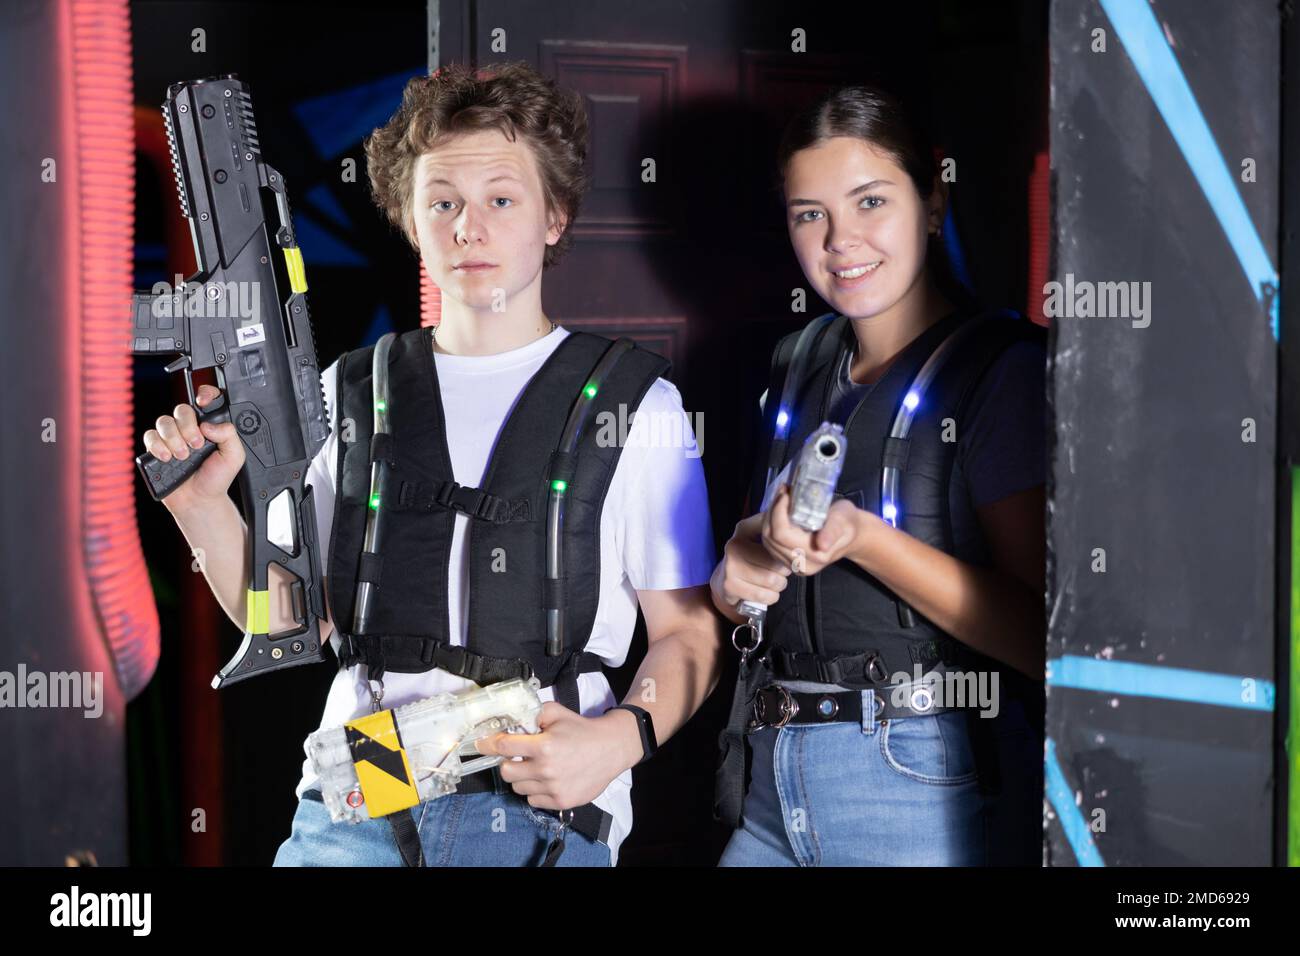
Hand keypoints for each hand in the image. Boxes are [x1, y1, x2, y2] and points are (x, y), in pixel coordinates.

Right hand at [141, 384, 244, 512]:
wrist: (200, 500)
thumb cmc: (216, 478)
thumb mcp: (234, 456)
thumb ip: (229, 435)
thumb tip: (208, 424)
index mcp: (209, 426)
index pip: (206, 400)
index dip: (204, 394)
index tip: (204, 403)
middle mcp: (189, 428)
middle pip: (181, 410)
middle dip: (188, 427)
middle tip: (196, 445)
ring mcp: (172, 438)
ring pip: (164, 421)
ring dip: (173, 438)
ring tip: (183, 456)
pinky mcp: (156, 448)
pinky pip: (149, 436)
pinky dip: (157, 445)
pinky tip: (166, 457)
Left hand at [474, 702, 640, 810]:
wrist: (611, 749)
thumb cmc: (582, 730)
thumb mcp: (557, 712)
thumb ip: (533, 713)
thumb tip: (512, 719)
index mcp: (543, 745)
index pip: (504, 747)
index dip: (490, 744)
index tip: (482, 744)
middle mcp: (545, 770)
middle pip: (506, 772)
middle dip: (508, 763)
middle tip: (518, 757)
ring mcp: (553, 788)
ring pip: (518, 788)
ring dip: (522, 778)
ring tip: (536, 768)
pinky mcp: (560, 801)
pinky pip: (533, 800)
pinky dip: (535, 790)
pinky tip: (546, 780)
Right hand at [710, 512, 791, 620]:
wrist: (725, 578)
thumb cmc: (750, 556)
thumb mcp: (759, 535)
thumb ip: (775, 525)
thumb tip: (795, 518)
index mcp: (744, 529)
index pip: (777, 538)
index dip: (789, 549)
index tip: (792, 554)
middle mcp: (734, 545)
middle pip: (777, 563)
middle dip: (785, 570)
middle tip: (780, 570)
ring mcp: (730, 566)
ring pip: (773, 581)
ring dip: (779, 585)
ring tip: (773, 580)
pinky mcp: (730, 586)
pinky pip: (765, 595)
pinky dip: (771, 596)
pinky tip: (765, 591)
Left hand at [760, 485, 869, 575]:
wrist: (851, 534)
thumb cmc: (847, 523)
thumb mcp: (843, 518)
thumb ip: (832, 530)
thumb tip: (822, 545)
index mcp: (816, 556)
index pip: (782, 535)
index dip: (778, 512)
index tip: (785, 494)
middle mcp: (803, 565)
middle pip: (771, 538)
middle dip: (772, 512)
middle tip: (782, 493)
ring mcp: (794, 565)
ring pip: (767, 541)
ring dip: (770, 517)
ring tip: (781, 500)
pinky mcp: (788, 561)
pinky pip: (769, 543)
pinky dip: (771, 525)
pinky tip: (780, 512)